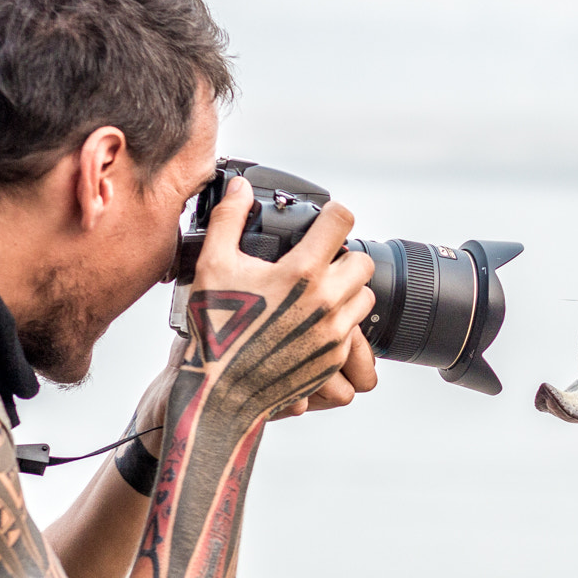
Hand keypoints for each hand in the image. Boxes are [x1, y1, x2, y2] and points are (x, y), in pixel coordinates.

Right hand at [183, 177, 375, 425]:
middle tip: (318, 262)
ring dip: (347, 290)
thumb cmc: (215, 328)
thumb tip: (241, 187)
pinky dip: (340, 322)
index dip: (334, 214)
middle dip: (343, 256)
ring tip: (317, 293)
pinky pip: (355, 332)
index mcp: (301, 272)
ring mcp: (334, 332)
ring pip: (365, 296)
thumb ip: (229, 218)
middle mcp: (325, 301)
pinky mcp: (334, 357)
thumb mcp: (213, 264)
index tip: (326, 218)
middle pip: (361, 261)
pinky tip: (311, 322)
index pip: (342, 221)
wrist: (220, 390)